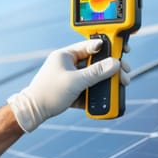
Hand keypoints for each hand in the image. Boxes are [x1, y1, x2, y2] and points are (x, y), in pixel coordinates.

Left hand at [7, 39, 130, 131]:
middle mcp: (68, 64)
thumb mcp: (76, 81)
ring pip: (93, 76)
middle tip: (125, 72)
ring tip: (120, 85)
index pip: (90, 45)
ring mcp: (69, 77)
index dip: (107, 46)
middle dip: (111, 67)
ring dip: (106, 81)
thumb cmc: (48, 93)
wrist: (33, 112)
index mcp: (66, 55)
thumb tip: (115, 63)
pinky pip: (88, 88)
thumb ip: (97, 72)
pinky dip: (97, 92)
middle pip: (95, 61)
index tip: (122, 49)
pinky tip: (107, 97)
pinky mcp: (71, 90)